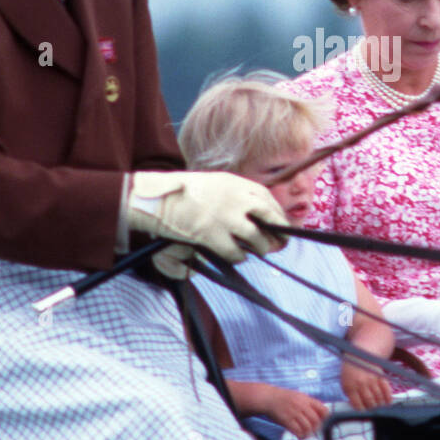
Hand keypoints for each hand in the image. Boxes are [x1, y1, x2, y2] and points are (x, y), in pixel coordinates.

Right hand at [129, 171, 287, 264]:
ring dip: (261, 247)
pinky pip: (235, 252)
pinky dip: (239, 257)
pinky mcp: (212, 235)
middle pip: (268, 216)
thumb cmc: (183, 191)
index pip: (266, 197)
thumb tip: (254, 211)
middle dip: (278, 231)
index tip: (280, 222)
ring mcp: (225, 218)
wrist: (158, 199)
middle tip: (282, 242)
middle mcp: (235, 199)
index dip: (276, 212)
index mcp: (235, 183)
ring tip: (260, 251)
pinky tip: (238, 257)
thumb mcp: (214, 183)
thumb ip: (234, 194)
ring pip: (256, 237)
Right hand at [263, 388, 329, 439]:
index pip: (322, 409)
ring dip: (309, 432)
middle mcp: (301, 405)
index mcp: (306, 399)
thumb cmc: (285, 397)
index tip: (324, 421)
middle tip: (315, 430)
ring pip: (307, 426)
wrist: (268, 397)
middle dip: (317, 427)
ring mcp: (294, 413)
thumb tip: (321, 413)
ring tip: (307, 434)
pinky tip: (300, 435)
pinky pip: (297, 430)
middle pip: (316, 420)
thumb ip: (309, 403)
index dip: (326, 417)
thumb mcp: (299, 396)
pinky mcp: (286, 420)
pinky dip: (300, 434)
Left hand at [341, 359, 391, 409]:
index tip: (364, 411)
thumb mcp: (345, 384)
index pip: (358, 404)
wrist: (358, 357)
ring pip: (378, 397)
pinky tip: (388, 402)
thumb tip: (359, 409)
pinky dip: (388, 397)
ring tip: (379, 406)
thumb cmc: (351, 374)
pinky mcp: (380, 375)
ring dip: (380, 404)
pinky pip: (386, 389)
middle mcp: (361, 383)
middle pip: (369, 401)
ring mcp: (371, 379)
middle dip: (372, 407)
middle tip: (373, 409)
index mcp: (350, 387)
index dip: (362, 410)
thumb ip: (350, 396)